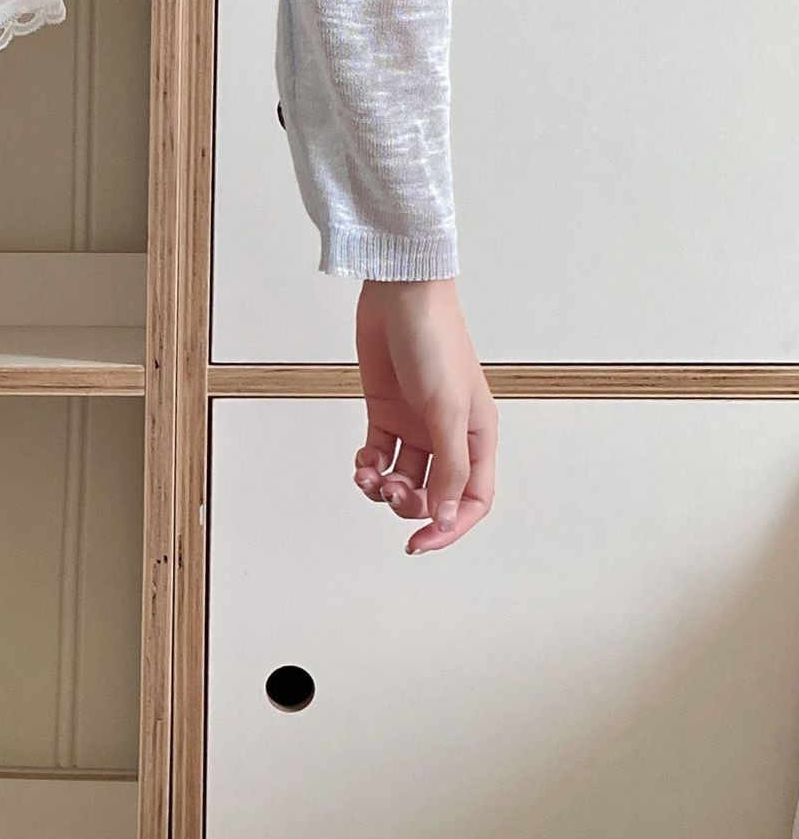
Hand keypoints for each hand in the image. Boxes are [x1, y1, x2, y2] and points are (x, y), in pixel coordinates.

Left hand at [352, 278, 495, 553]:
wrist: (400, 296)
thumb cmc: (435, 343)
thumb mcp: (447, 410)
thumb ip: (448, 467)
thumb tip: (444, 516)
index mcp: (477, 437)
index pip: (472, 500)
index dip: (448, 526)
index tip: (419, 542)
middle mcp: (449, 436)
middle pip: (433, 495)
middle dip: (409, 505)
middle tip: (389, 491)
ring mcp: (416, 426)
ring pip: (402, 480)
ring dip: (383, 488)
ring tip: (368, 476)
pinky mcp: (385, 415)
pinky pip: (379, 457)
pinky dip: (368, 467)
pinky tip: (361, 461)